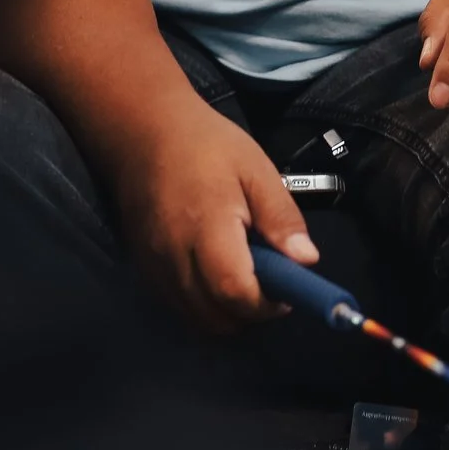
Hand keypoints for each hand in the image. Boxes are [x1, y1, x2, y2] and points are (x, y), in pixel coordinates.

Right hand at [106, 95, 316, 331]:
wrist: (142, 131)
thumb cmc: (206, 145)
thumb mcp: (256, 170)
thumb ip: (281, 217)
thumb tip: (306, 260)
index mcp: (206, 226)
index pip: (233, 289)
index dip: (265, 304)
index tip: (286, 295)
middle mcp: (173, 253)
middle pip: (213, 315)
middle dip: (249, 315)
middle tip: (270, 290)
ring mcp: (153, 263)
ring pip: (194, 317)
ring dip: (227, 315)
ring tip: (247, 284)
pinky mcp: (142, 266)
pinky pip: (176, 305)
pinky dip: (203, 306)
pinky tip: (219, 280)